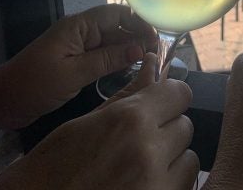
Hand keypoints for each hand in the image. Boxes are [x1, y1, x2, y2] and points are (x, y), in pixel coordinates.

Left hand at [0, 4, 156, 128]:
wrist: (5, 101)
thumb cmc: (35, 84)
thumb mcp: (74, 72)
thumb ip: (108, 59)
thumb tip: (139, 49)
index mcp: (79, 26)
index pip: (115, 14)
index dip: (138, 22)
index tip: (157, 37)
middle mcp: (82, 32)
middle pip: (116, 27)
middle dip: (137, 36)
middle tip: (157, 54)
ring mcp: (79, 46)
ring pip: (112, 41)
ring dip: (129, 49)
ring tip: (150, 62)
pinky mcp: (77, 61)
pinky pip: (103, 55)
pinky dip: (118, 60)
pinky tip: (131, 69)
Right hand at [0, 54, 198, 189]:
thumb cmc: (54, 165)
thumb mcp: (88, 121)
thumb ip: (129, 94)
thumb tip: (151, 64)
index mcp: (131, 119)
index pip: (180, 94)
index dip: (169, 97)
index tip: (161, 104)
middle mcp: (149, 150)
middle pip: (184, 125)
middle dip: (166, 129)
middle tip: (141, 139)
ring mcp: (157, 184)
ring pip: (189, 158)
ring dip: (172, 159)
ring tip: (141, 165)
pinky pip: (183, 185)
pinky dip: (170, 181)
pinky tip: (144, 182)